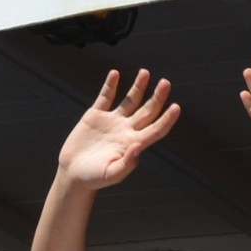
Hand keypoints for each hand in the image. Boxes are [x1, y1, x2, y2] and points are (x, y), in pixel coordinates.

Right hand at [57, 69, 180, 189]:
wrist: (73, 174)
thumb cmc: (94, 179)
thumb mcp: (111, 174)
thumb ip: (126, 163)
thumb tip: (138, 146)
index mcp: (133, 144)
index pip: (156, 129)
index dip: (167, 119)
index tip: (176, 107)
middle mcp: (126, 130)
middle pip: (147, 111)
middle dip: (157, 97)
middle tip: (166, 82)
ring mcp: (112, 122)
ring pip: (130, 101)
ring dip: (138, 86)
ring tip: (146, 72)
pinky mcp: (95, 116)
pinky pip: (105, 97)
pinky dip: (110, 85)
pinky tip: (115, 74)